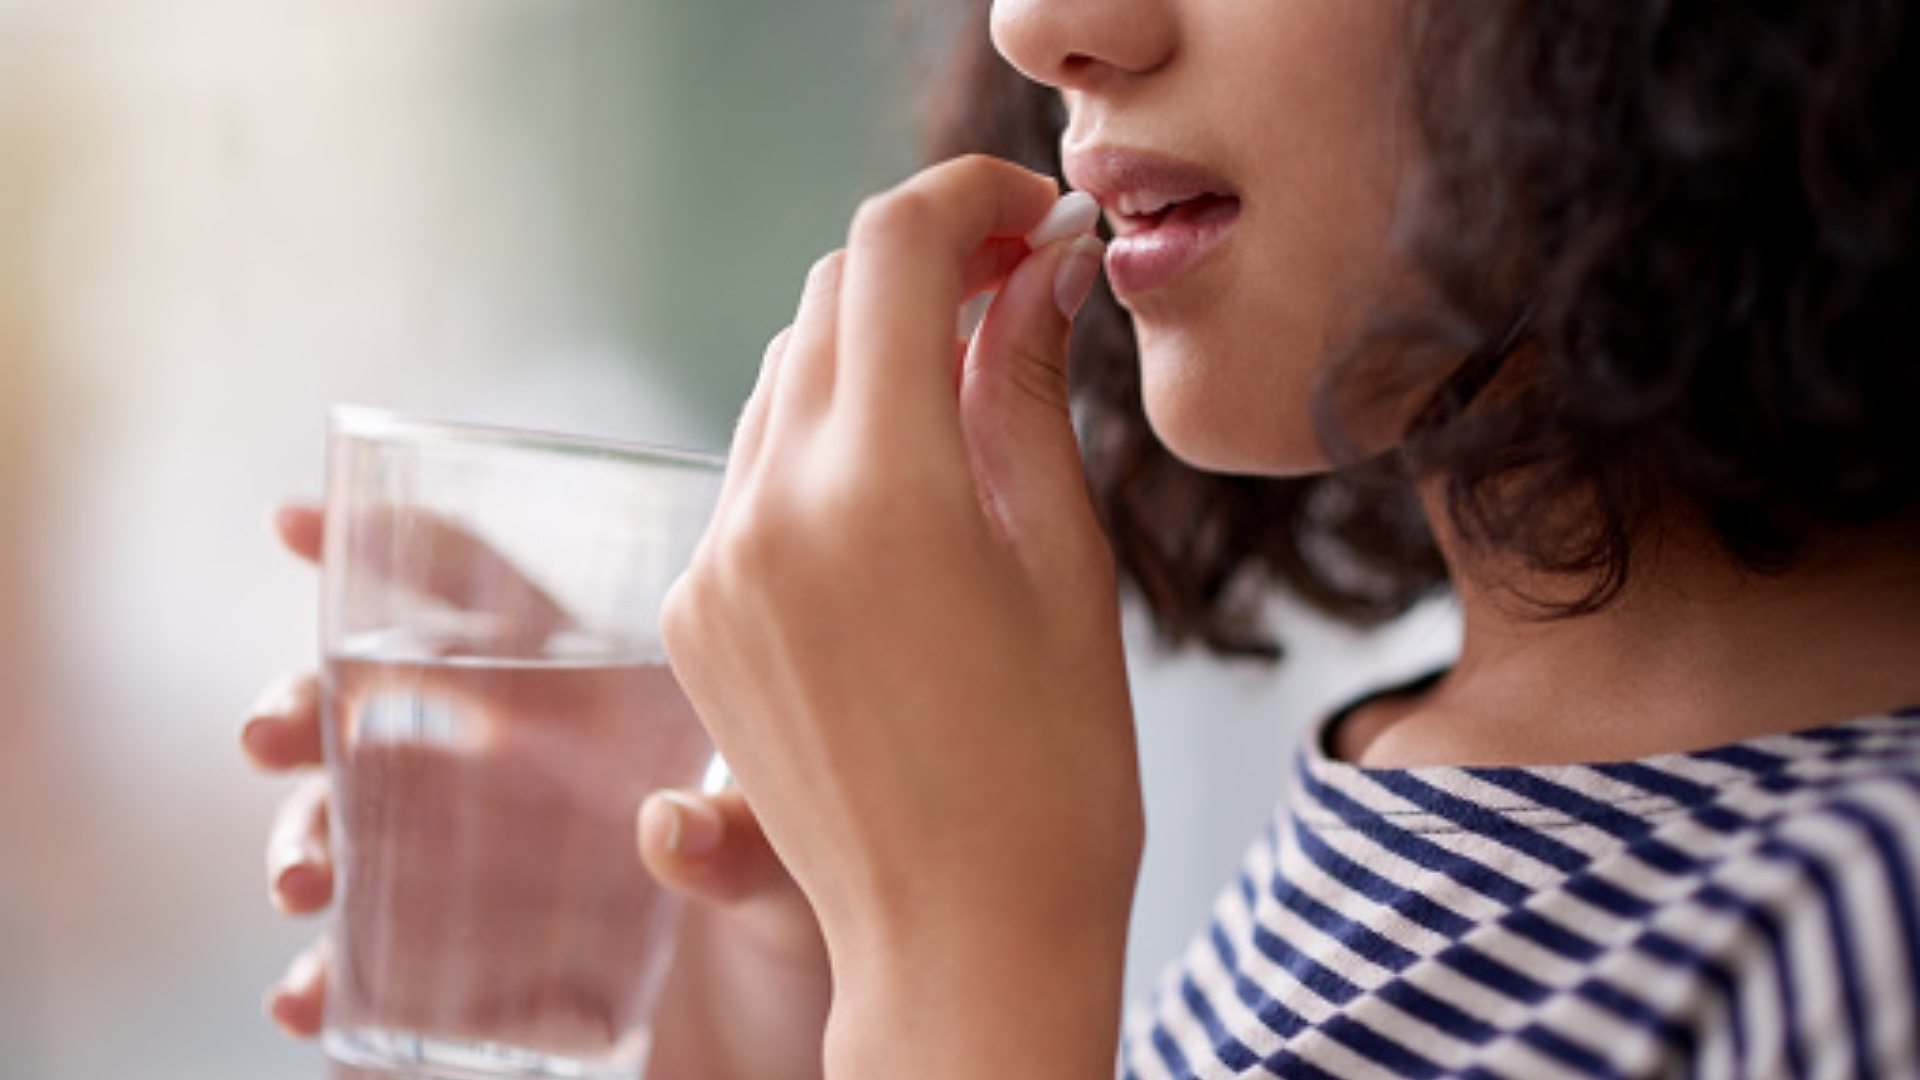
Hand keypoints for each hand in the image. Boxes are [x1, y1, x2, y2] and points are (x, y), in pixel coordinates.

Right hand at [242, 503, 830, 1079]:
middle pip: (384, 711)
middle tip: (268, 735)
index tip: (299, 525)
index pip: (490, 602)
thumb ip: (751, 850)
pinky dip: (327, 979)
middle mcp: (529, 780)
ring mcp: (489, 875)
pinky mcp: (472, 975)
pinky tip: (312, 1001)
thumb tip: (669, 831)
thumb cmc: (820, 930)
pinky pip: (374, 966)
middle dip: (306, 708)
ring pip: (357, 832)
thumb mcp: (802, 881)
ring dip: (304, 843)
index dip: (395, 552)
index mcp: (599, 712)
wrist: (800, 1061)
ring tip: (303, 886)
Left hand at [660, 155, 1140, 1079]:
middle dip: (921, 270)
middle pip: (828, 299)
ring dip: (870, 356)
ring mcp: (715, 565)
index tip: (1026, 214)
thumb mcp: (1064, 562)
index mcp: (881, 490)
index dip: (965, 200)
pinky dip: (823, 444)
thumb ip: (1029, 389)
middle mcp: (770, 511)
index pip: (893, 251)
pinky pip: (752, 473)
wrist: (961, 944)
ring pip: (784, 381)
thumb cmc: (1053, 772)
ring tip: (966, 400)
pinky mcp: (693, 615)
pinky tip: (900, 501)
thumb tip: (1038, 265)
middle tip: (1014, 290)